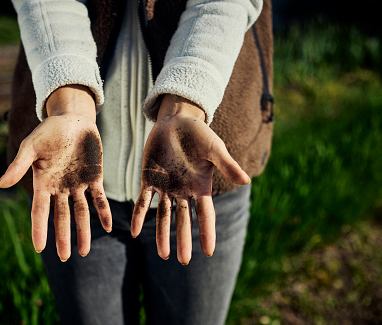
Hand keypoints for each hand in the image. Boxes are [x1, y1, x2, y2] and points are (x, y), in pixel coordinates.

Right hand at [0, 85, 111, 260]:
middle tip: (64, 258)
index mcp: (43, 182)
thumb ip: (19, 165)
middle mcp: (60, 188)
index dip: (39, 229)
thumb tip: (0, 184)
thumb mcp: (31, 146)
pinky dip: (103, 211)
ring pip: (81, 212)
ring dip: (83, 231)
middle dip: (63, 236)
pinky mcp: (95, 178)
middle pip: (62, 216)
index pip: (40, 210)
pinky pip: (99, 198)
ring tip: (84, 251)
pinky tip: (108, 226)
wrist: (72, 119)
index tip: (39, 248)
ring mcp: (78, 184)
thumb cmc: (48, 131)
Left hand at [131, 95, 249, 264]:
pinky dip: (139, 215)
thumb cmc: (199, 134)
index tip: (208, 252)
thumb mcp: (215, 148)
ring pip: (164, 215)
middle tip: (183, 261)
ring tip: (163, 255)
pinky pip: (143, 201)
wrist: (176, 121)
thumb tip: (246, 180)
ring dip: (163, 234)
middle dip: (183, 240)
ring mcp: (165, 187)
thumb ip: (227, 165)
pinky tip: (135, 232)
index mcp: (200, 187)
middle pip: (184, 220)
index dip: (207, 232)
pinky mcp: (148, 179)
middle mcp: (183, 191)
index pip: (205, 214)